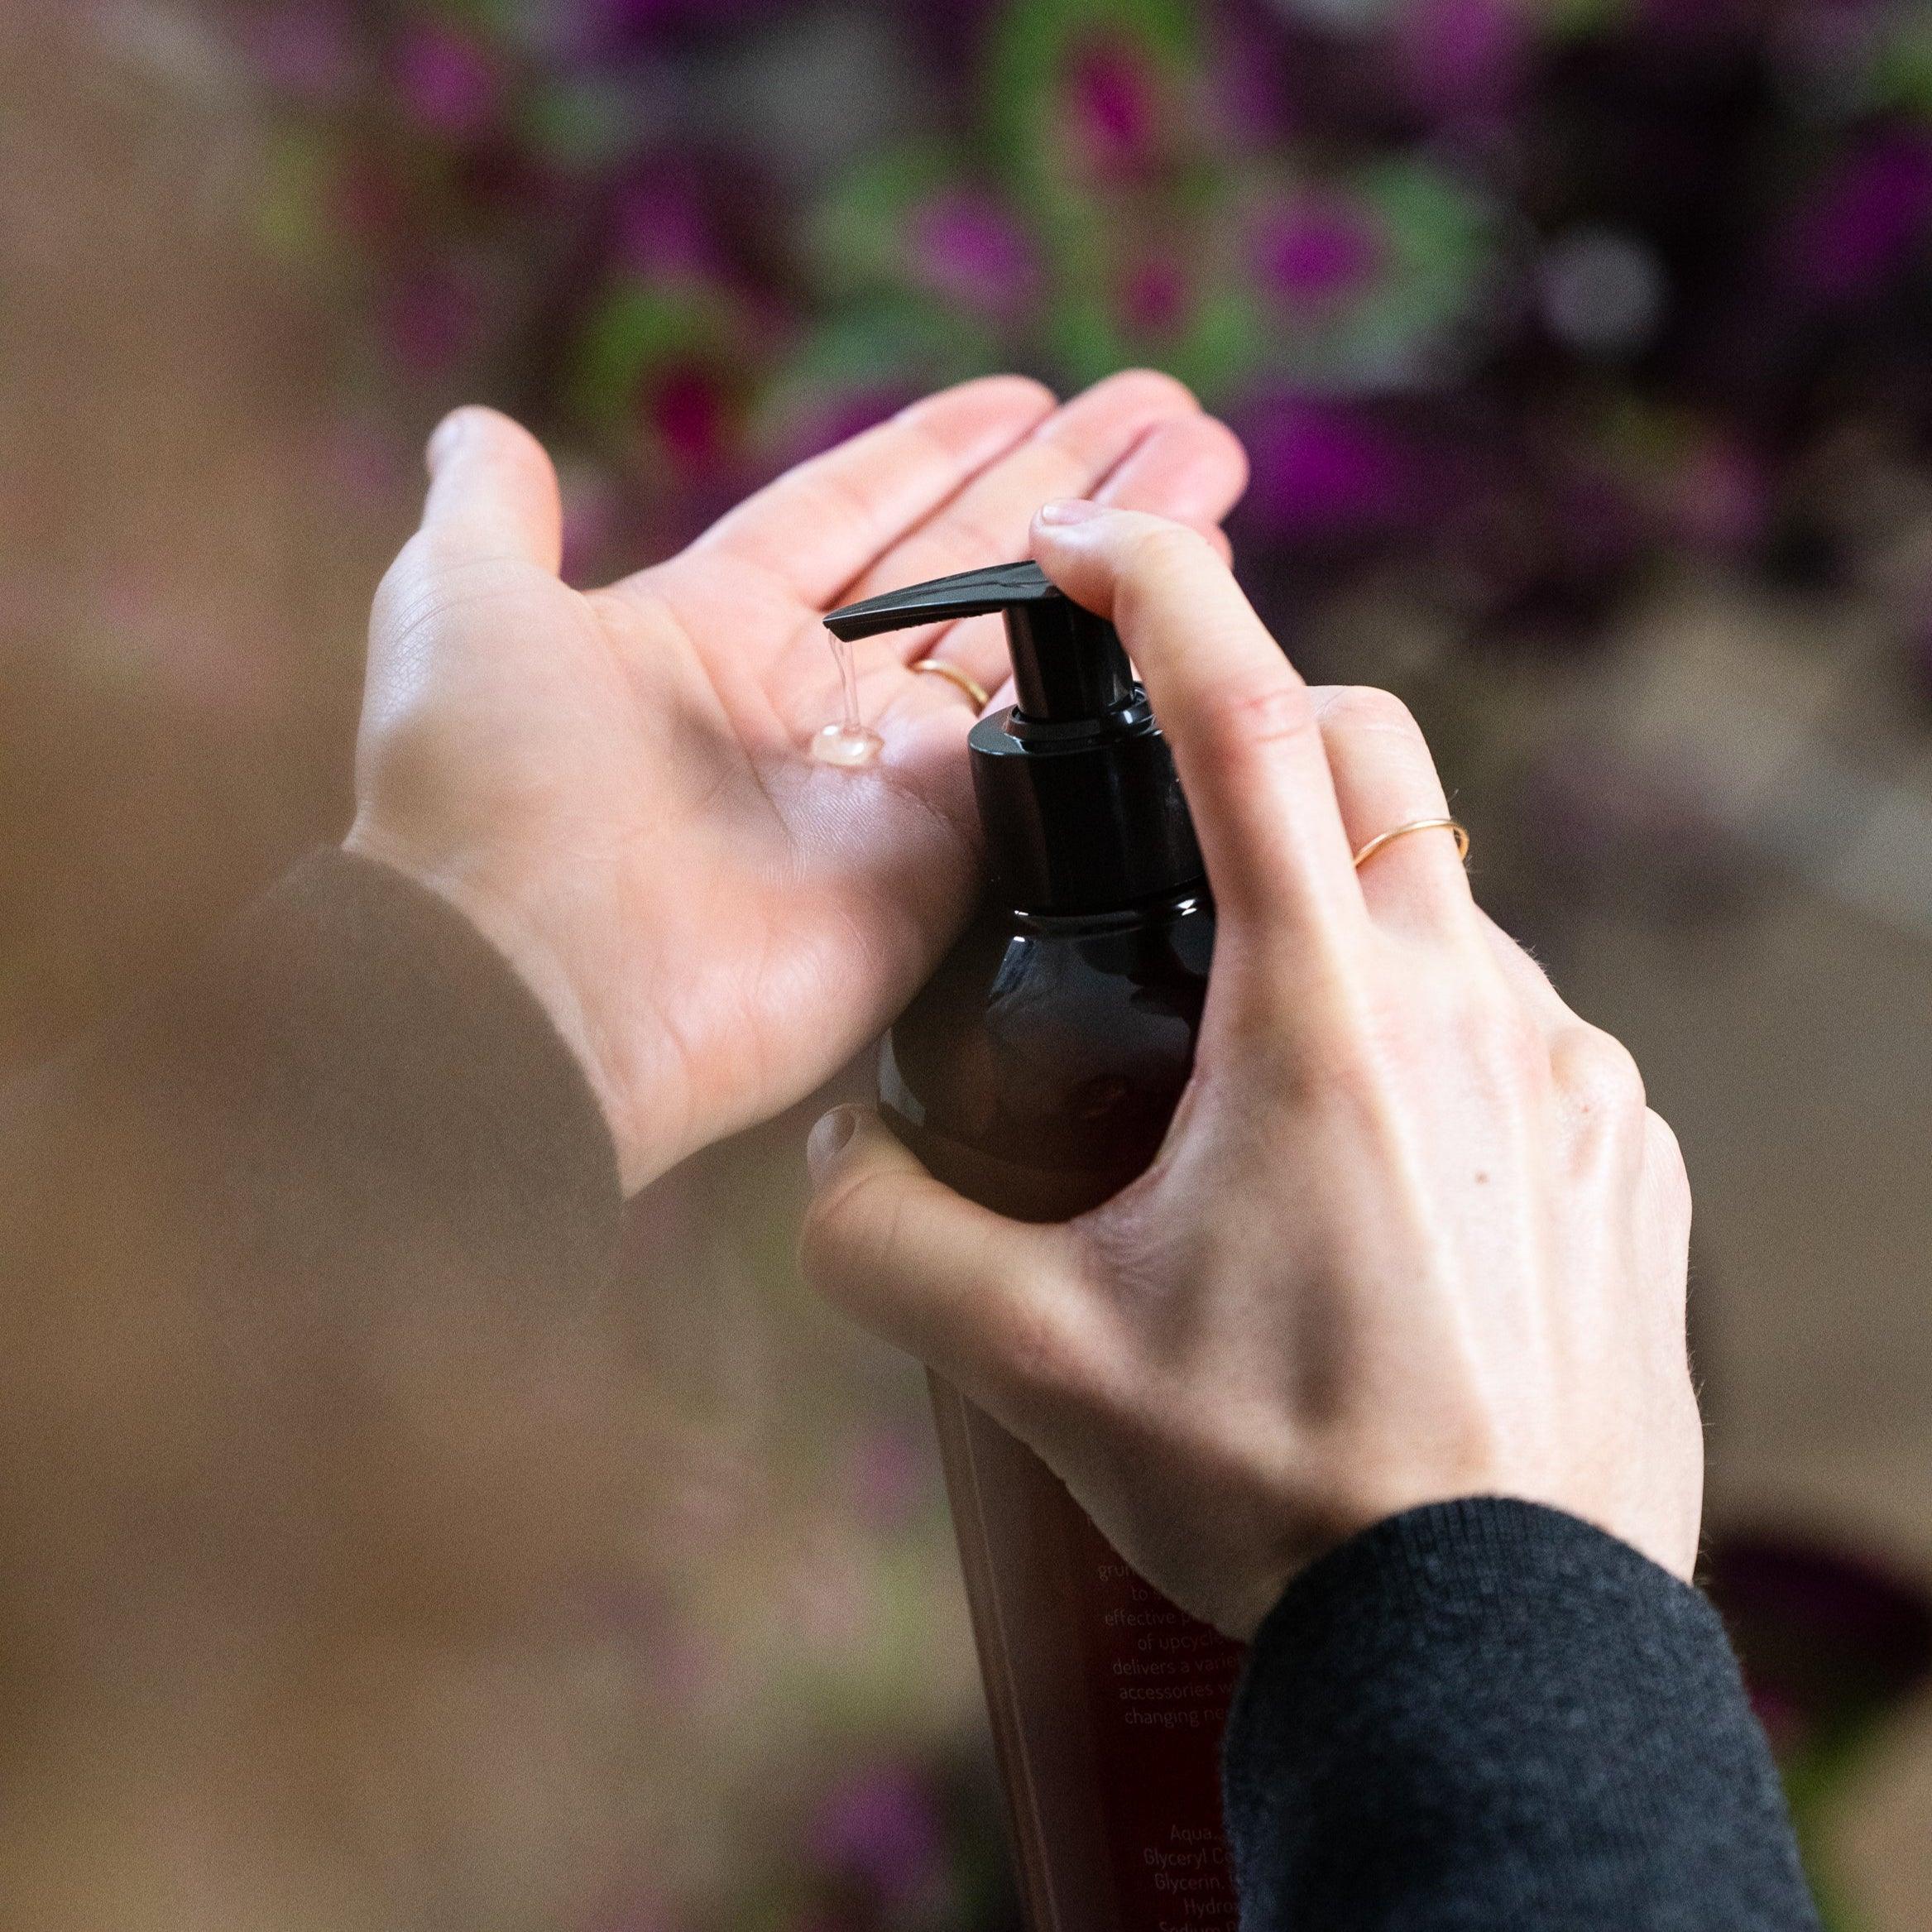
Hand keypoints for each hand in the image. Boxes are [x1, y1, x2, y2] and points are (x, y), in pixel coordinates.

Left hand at [347, 376, 1246, 1189]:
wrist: (525, 993)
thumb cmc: (480, 796)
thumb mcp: (458, 606)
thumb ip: (491, 510)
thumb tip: (482, 428)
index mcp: (706, 635)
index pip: (848, 517)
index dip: (932, 454)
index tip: (1021, 395)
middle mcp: (807, 711)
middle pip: (966, 568)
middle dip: (1066, 487)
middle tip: (1171, 416)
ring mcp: (881, 793)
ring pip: (1028, 650)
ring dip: (1120, 560)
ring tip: (1211, 469)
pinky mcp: (940, 867)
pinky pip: (1046, 758)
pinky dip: (1119, 682)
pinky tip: (1191, 605)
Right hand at [800, 504, 1702, 1639]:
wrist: (1492, 1643)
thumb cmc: (1285, 1494)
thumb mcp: (1040, 1364)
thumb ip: (884, 1237)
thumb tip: (826, 1154)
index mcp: (1325, 1025)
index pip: (1247, 720)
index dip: (1164, 590)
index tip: (1092, 538)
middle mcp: (1477, 1011)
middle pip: (1368, 755)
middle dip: (1258, 727)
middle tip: (1167, 824)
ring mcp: (1576, 1074)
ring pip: (1442, 897)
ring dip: (1338, 914)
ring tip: (1253, 1059)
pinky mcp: (1628, 1148)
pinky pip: (1517, 1017)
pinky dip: (1429, 1028)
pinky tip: (1373, 1161)